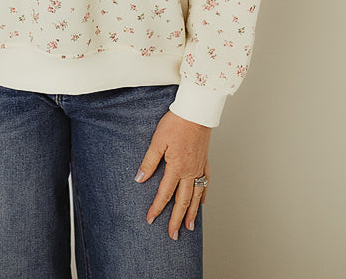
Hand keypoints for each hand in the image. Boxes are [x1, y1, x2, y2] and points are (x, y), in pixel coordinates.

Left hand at [135, 110, 210, 239]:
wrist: (196, 111)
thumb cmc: (176, 123)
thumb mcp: (157, 141)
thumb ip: (149, 161)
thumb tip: (139, 179)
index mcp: (177, 167)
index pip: (165, 193)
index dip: (157, 208)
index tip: (151, 220)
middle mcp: (190, 171)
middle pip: (183, 201)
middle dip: (177, 219)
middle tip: (173, 235)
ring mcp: (199, 167)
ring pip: (196, 196)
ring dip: (192, 213)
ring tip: (189, 227)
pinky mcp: (205, 161)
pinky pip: (205, 182)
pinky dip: (203, 195)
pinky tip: (201, 202)